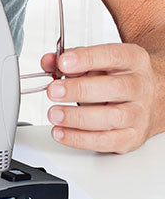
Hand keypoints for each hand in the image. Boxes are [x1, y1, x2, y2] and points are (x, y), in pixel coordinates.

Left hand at [42, 44, 161, 152]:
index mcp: (133, 61)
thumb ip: (69, 59)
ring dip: (77, 117)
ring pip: (112, 118)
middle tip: (53, 91)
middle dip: (79, 90)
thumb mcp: (96, 60)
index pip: (112, 56)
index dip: (86, 59)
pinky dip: (79, 138)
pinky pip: (106, 141)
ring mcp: (139, 114)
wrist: (151, 98)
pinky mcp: (132, 137)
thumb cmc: (116, 77)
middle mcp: (140, 87)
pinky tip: (61, 132)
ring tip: (54, 113)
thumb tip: (48, 62)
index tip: (63, 63)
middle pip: (115, 88)